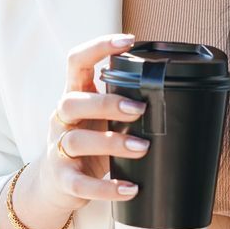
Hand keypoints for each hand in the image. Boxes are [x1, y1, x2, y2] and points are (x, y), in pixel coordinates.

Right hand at [32, 34, 149, 211]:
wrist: (55, 184)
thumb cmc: (88, 141)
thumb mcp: (98, 117)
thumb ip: (121, 101)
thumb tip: (174, 90)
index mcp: (74, 95)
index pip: (76, 61)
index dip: (98, 47)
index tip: (128, 39)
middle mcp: (61, 118)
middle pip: (73, 102)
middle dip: (107, 104)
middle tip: (140, 109)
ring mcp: (58, 149)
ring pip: (77, 140)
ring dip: (112, 143)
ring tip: (143, 148)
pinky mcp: (63, 179)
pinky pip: (82, 184)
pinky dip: (107, 188)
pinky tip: (130, 188)